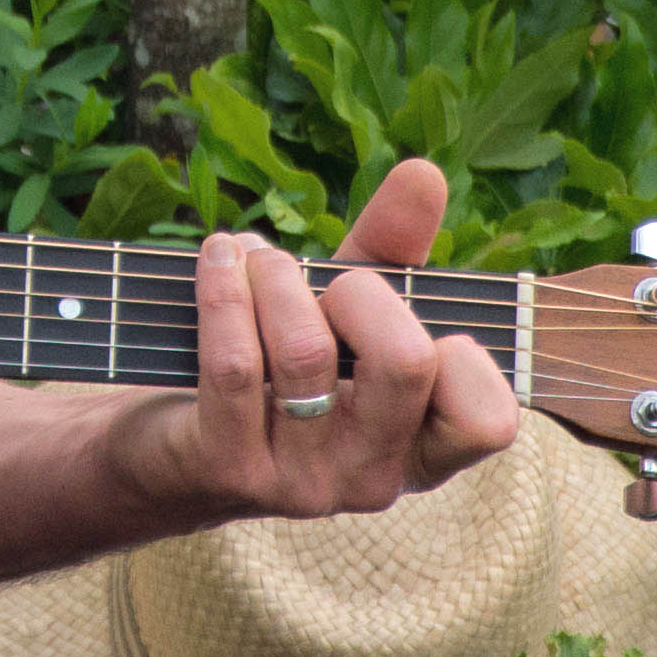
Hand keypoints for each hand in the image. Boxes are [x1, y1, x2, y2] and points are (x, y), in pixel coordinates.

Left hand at [114, 158, 518, 527]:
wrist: (170, 447)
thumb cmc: (279, 366)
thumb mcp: (344, 311)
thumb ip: (392, 249)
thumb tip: (426, 174)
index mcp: (420, 448)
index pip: (487, 420)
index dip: (462, 355)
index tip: (407, 315)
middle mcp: (371, 477)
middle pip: (405, 363)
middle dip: (359, 291)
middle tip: (324, 284)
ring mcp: (301, 482)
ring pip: (305, 352)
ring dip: (274, 276)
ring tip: (253, 256)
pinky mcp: (229, 467)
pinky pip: (234, 363)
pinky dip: (225, 289)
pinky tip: (219, 258)